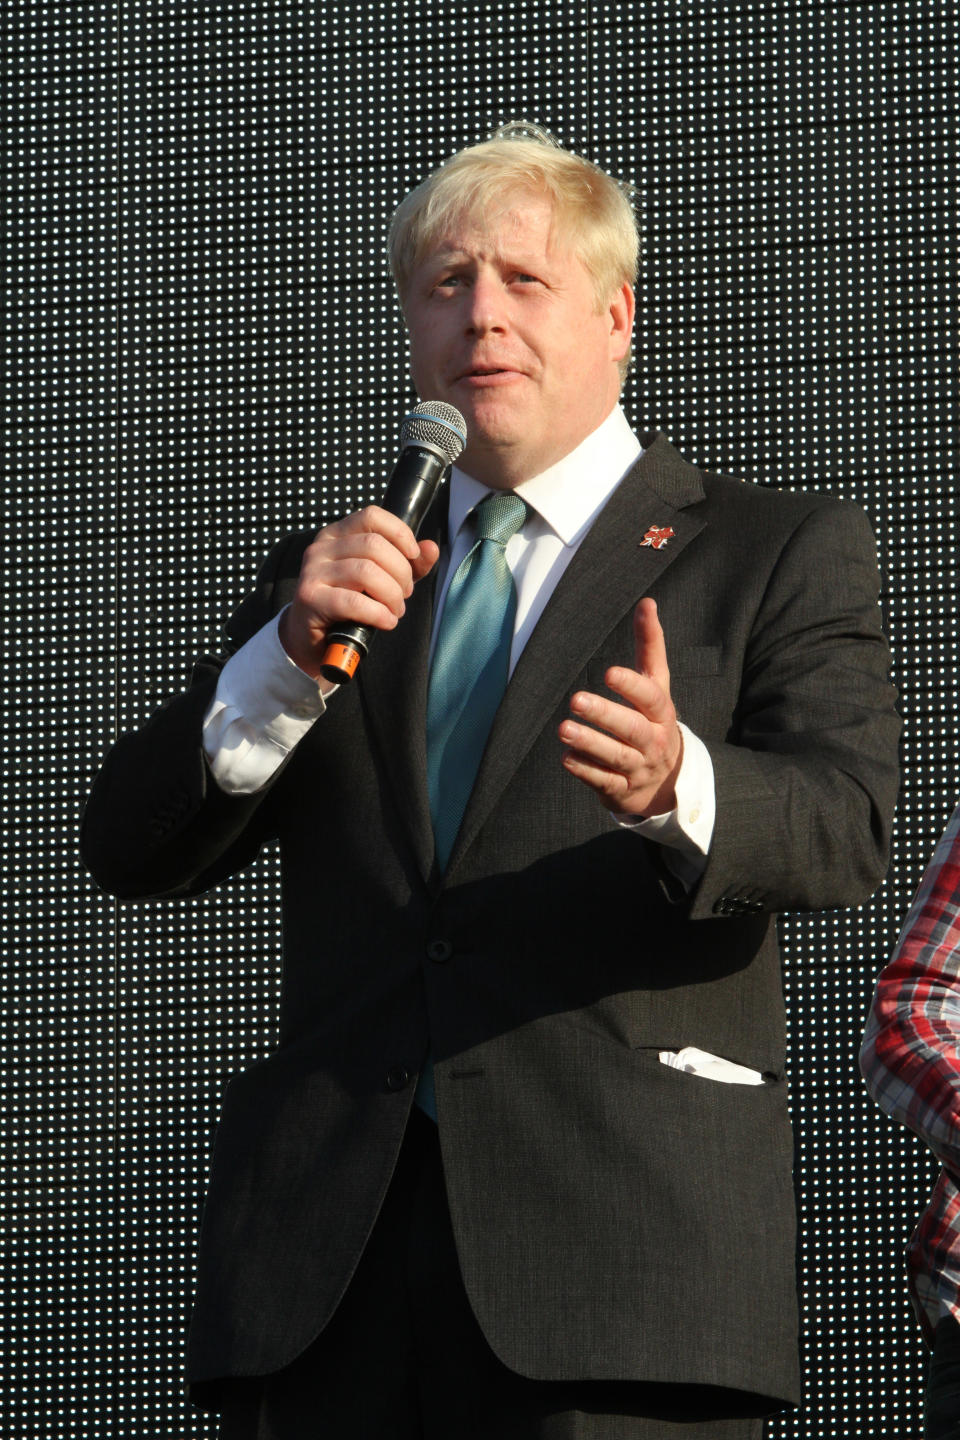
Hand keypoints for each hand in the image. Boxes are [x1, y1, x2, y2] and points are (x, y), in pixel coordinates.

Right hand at [279, 506, 438, 682]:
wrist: (313, 639)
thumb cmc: (349, 606)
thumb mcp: (383, 580)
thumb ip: (409, 564)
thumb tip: (431, 548)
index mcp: (337, 534)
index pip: (372, 516)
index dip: (400, 533)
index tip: (413, 556)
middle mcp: (321, 547)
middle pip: (374, 545)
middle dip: (401, 573)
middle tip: (404, 595)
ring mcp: (313, 571)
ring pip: (366, 572)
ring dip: (391, 595)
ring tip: (395, 611)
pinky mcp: (310, 598)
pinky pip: (353, 601)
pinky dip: (378, 613)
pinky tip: (386, 621)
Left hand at [558, 597, 682, 816]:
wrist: (668, 781)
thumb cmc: (654, 721)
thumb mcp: (657, 685)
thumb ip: (650, 646)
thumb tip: (647, 602)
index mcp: (661, 713)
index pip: (651, 697)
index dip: (632, 686)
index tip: (609, 672)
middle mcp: (653, 741)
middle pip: (632, 728)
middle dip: (605, 715)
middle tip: (575, 700)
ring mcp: (638, 768)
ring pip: (616, 757)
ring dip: (590, 743)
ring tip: (564, 729)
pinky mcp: (622, 790)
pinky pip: (605, 781)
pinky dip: (586, 770)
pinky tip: (567, 757)